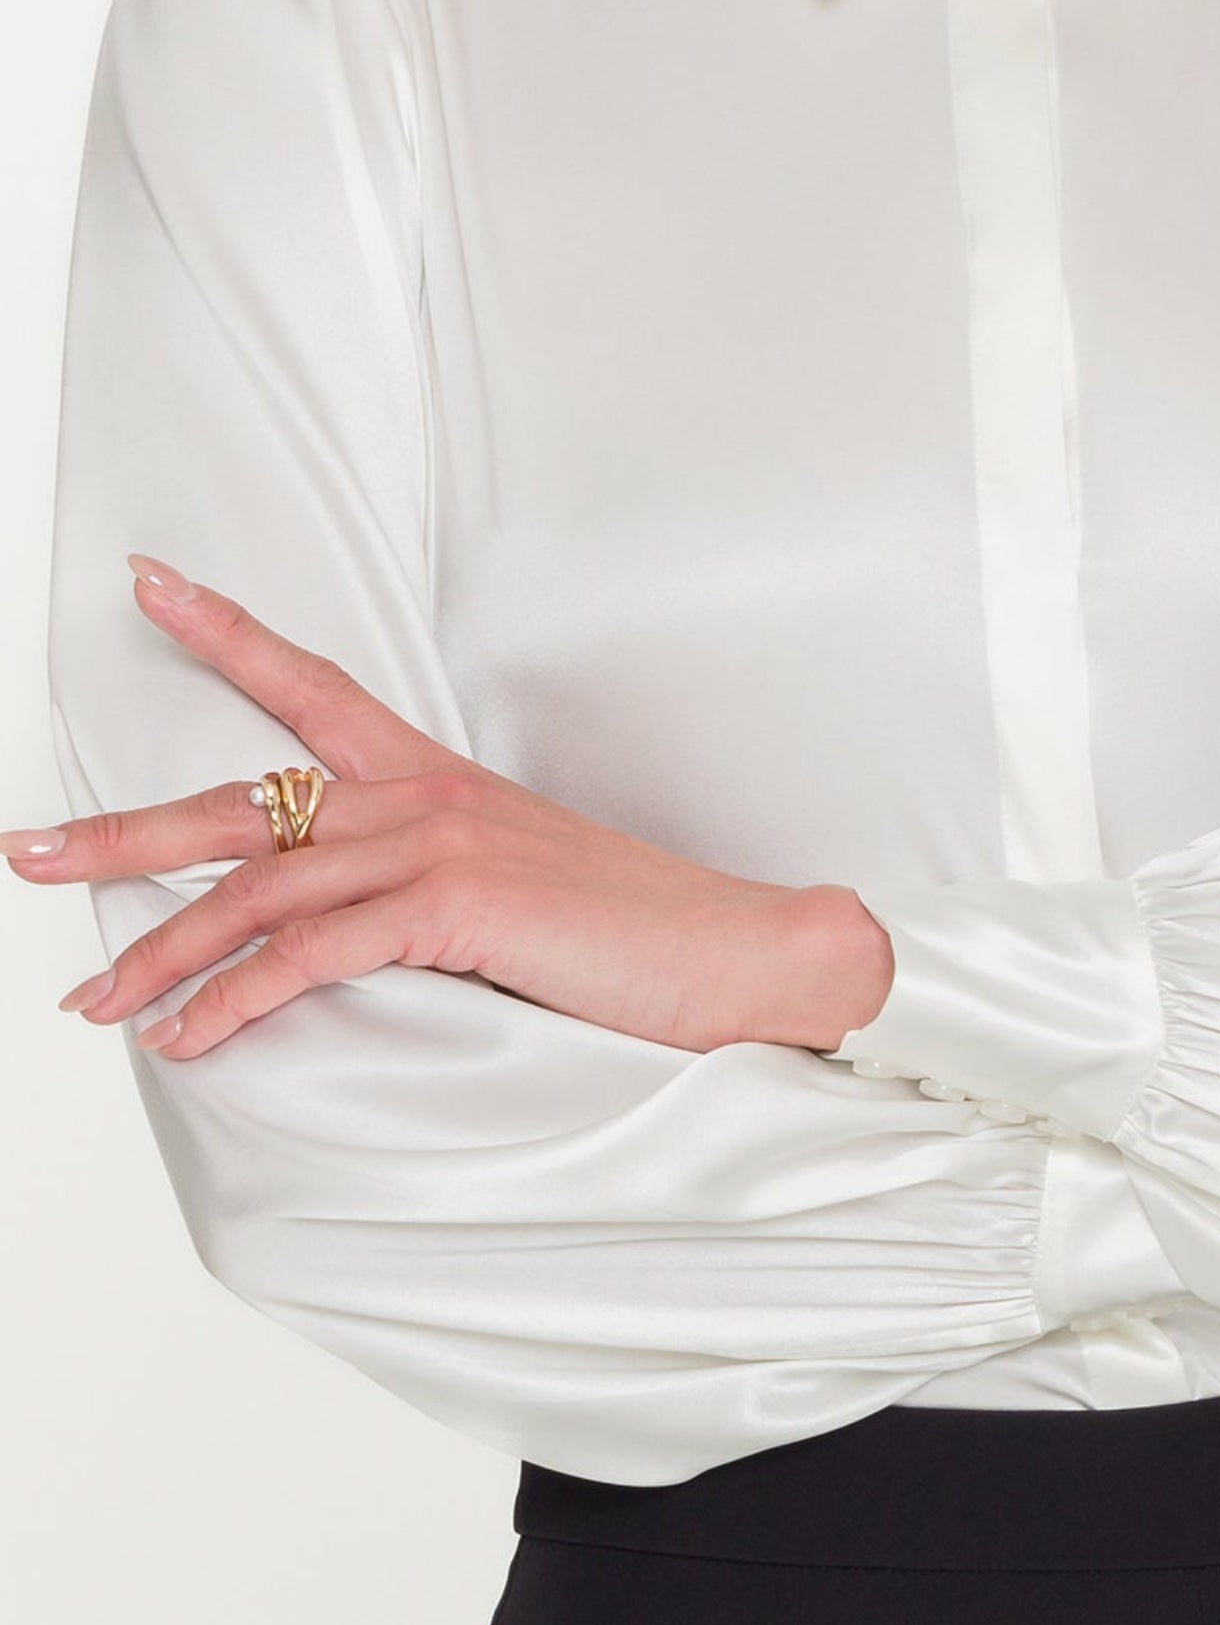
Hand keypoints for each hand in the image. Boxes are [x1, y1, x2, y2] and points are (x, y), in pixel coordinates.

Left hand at [3, 558, 886, 1060]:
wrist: (744, 957)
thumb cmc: (641, 940)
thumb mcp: (520, 898)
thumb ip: (429, 896)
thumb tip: (343, 939)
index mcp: (438, 782)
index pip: (309, 689)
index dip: (223, 633)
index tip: (146, 585)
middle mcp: (425, 795)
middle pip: (242, 800)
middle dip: (121, 832)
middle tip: (27, 849)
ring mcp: (439, 842)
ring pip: (258, 888)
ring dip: (160, 953)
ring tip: (93, 1001)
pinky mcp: (454, 906)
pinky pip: (310, 955)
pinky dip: (235, 1000)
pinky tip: (187, 1039)